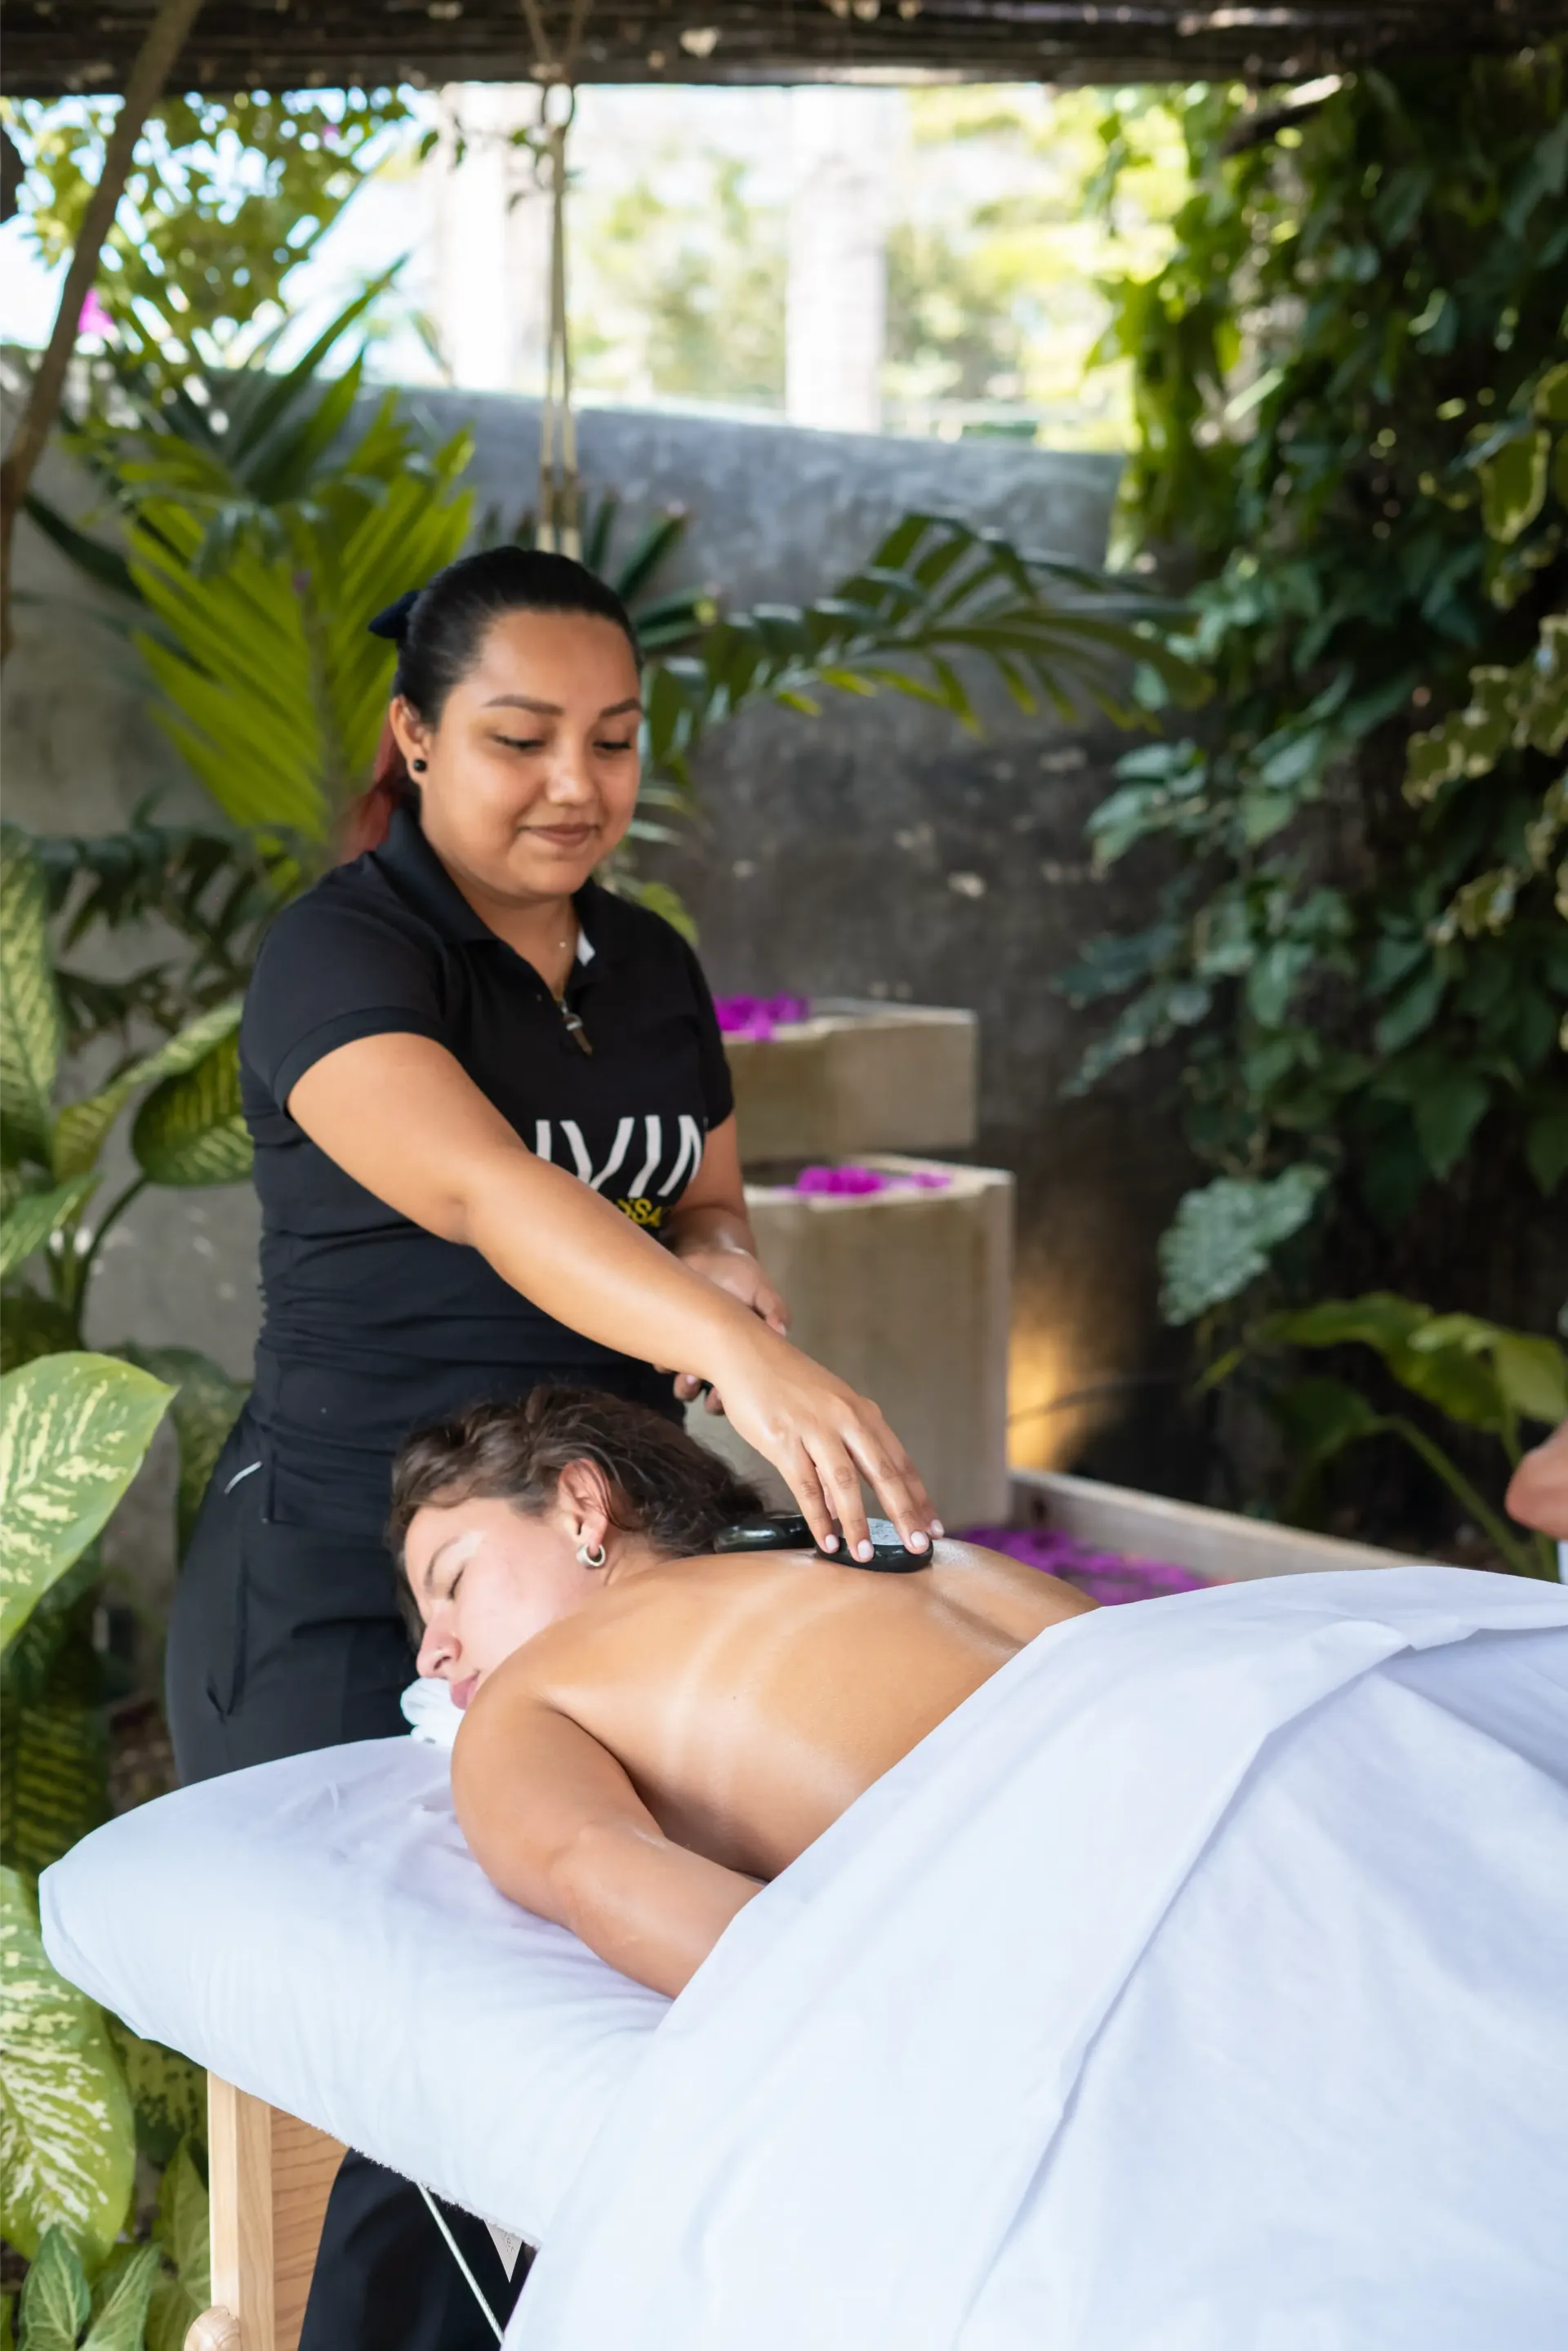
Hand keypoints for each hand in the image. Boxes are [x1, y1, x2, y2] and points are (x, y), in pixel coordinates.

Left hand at [669, 1246, 788, 1413]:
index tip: (738, 1396)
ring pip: (687, 1387)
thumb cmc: (738, 1275)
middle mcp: (719, 1361)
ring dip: (687, 1388)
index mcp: (744, 1354)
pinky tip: (669, 1351)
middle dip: (714, 1402)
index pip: (745, 1387)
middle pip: (717, 1398)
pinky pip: (663, 1363)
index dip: (741, 1398)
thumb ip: (772, 1307)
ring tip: (688, 1378)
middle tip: (712, 1394)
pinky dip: (664, 1363)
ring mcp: (693, 1354)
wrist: (704, 1256)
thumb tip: (781, 1329)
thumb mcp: (759, 1287)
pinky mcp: (669, 1343)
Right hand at [707, 1322, 940, 1560]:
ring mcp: (815, 1429)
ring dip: (857, 1523)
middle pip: (883, 1473)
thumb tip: (841, 1507)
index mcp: (862, 1413)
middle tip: (919, 1546)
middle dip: (904, 1513)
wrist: (745, 1351)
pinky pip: (806, 1486)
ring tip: (864, 1555)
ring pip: (845, 1483)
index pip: (899, 1461)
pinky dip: (818, 1517)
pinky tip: (826, 1540)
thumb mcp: (824, 1412)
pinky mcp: (784, 1440)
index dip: (918, 1496)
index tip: (934, 1526)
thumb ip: (839, 1456)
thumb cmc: (785, 1384)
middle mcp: (846, 1420)